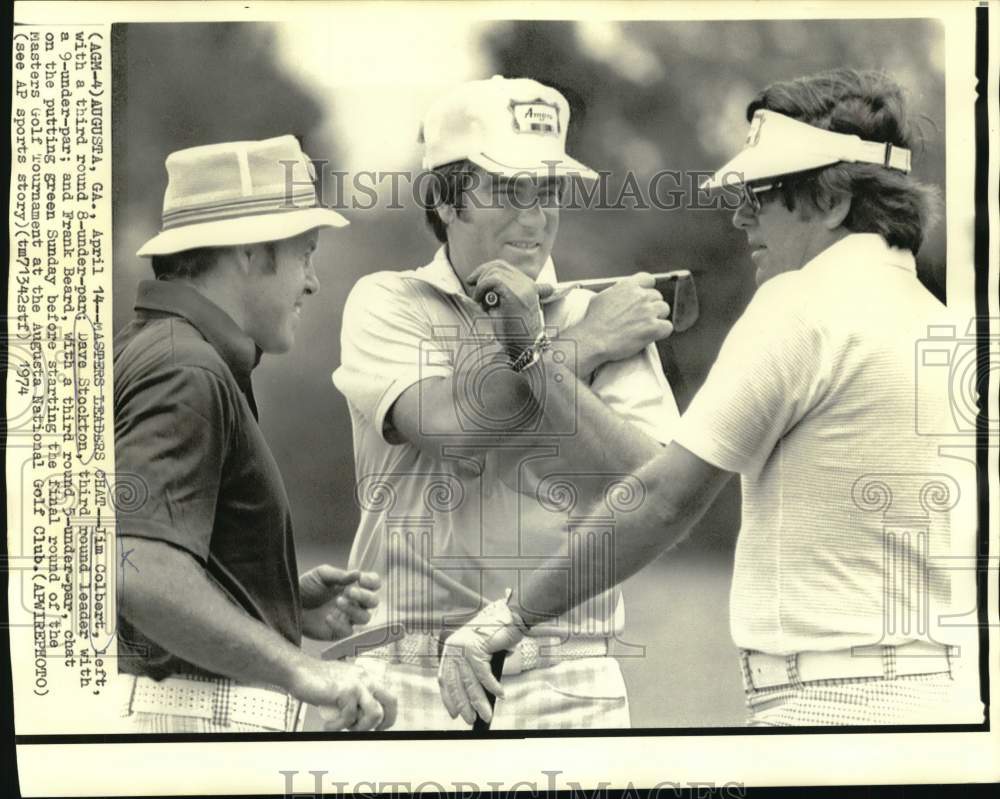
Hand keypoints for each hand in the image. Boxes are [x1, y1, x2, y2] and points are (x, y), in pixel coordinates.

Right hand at [290, 657, 396, 730]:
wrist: (298, 671)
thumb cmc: (317, 681)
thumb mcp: (343, 687)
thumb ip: (355, 699)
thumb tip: (362, 720)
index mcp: (366, 677)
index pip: (389, 697)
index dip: (388, 716)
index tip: (379, 728)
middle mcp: (365, 678)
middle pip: (390, 702)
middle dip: (382, 722)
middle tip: (366, 730)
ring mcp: (357, 683)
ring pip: (374, 713)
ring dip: (361, 727)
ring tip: (345, 727)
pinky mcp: (345, 690)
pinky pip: (350, 717)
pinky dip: (337, 726)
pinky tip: (328, 724)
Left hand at [299, 566, 379, 640]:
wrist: (288, 603)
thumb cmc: (306, 587)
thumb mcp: (321, 575)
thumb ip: (339, 575)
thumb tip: (357, 573)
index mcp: (353, 585)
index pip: (374, 583)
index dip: (373, 582)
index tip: (362, 580)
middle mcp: (354, 602)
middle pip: (373, 602)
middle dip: (364, 597)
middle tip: (349, 592)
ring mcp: (348, 618)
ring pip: (365, 618)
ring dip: (354, 610)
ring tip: (338, 602)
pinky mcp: (339, 632)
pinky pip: (348, 631)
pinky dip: (340, 624)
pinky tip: (328, 617)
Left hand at [437, 596, 526, 724]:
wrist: (509, 614)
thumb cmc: (497, 633)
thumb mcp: (480, 651)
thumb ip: (474, 669)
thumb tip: (477, 697)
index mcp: (451, 648)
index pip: (445, 678)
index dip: (449, 698)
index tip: (454, 713)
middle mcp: (454, 647)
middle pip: (456, 684)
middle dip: (464, 705)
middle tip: (471, 719)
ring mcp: (463, 647)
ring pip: (471, 682)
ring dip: (480, 702)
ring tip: (487, 714)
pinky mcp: (476, 648)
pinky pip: (484, 674)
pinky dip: (493, 686)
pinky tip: (500, 695)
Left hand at [467, 260, 553, 355]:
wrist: (523, 349)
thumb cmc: (512, 333)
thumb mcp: (503, 309)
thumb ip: (494, 294)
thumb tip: (471, 281)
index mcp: (528, 286)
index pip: (505, 267)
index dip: (486, 269)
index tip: (474, 280)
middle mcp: (528, 284)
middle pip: (499, 265)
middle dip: (480, 273)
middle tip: (471, 285)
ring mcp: (523, 288)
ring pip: (495, 271)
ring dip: (481, 284)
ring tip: (479, 300)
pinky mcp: (515, 294)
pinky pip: (493, 280)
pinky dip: (482, 289)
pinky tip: (480, 302)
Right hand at [564, 272, 672, 375]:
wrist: (593, 339)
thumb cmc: (594, 322)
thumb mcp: (601, 297)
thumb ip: (616, 292)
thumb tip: (619, 293)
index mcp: (628, 286)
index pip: (648, 279)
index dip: (647, 289)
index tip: (645, 296)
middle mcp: (640, 296)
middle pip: (657, 296)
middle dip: (651, 306)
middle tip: (641, 317)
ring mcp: (648, 311)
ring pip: (664, 309)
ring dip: (657, 317)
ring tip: (644, 326)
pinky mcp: (653, 327)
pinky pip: (667, 327)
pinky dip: (661, 331)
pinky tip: (651, 335)